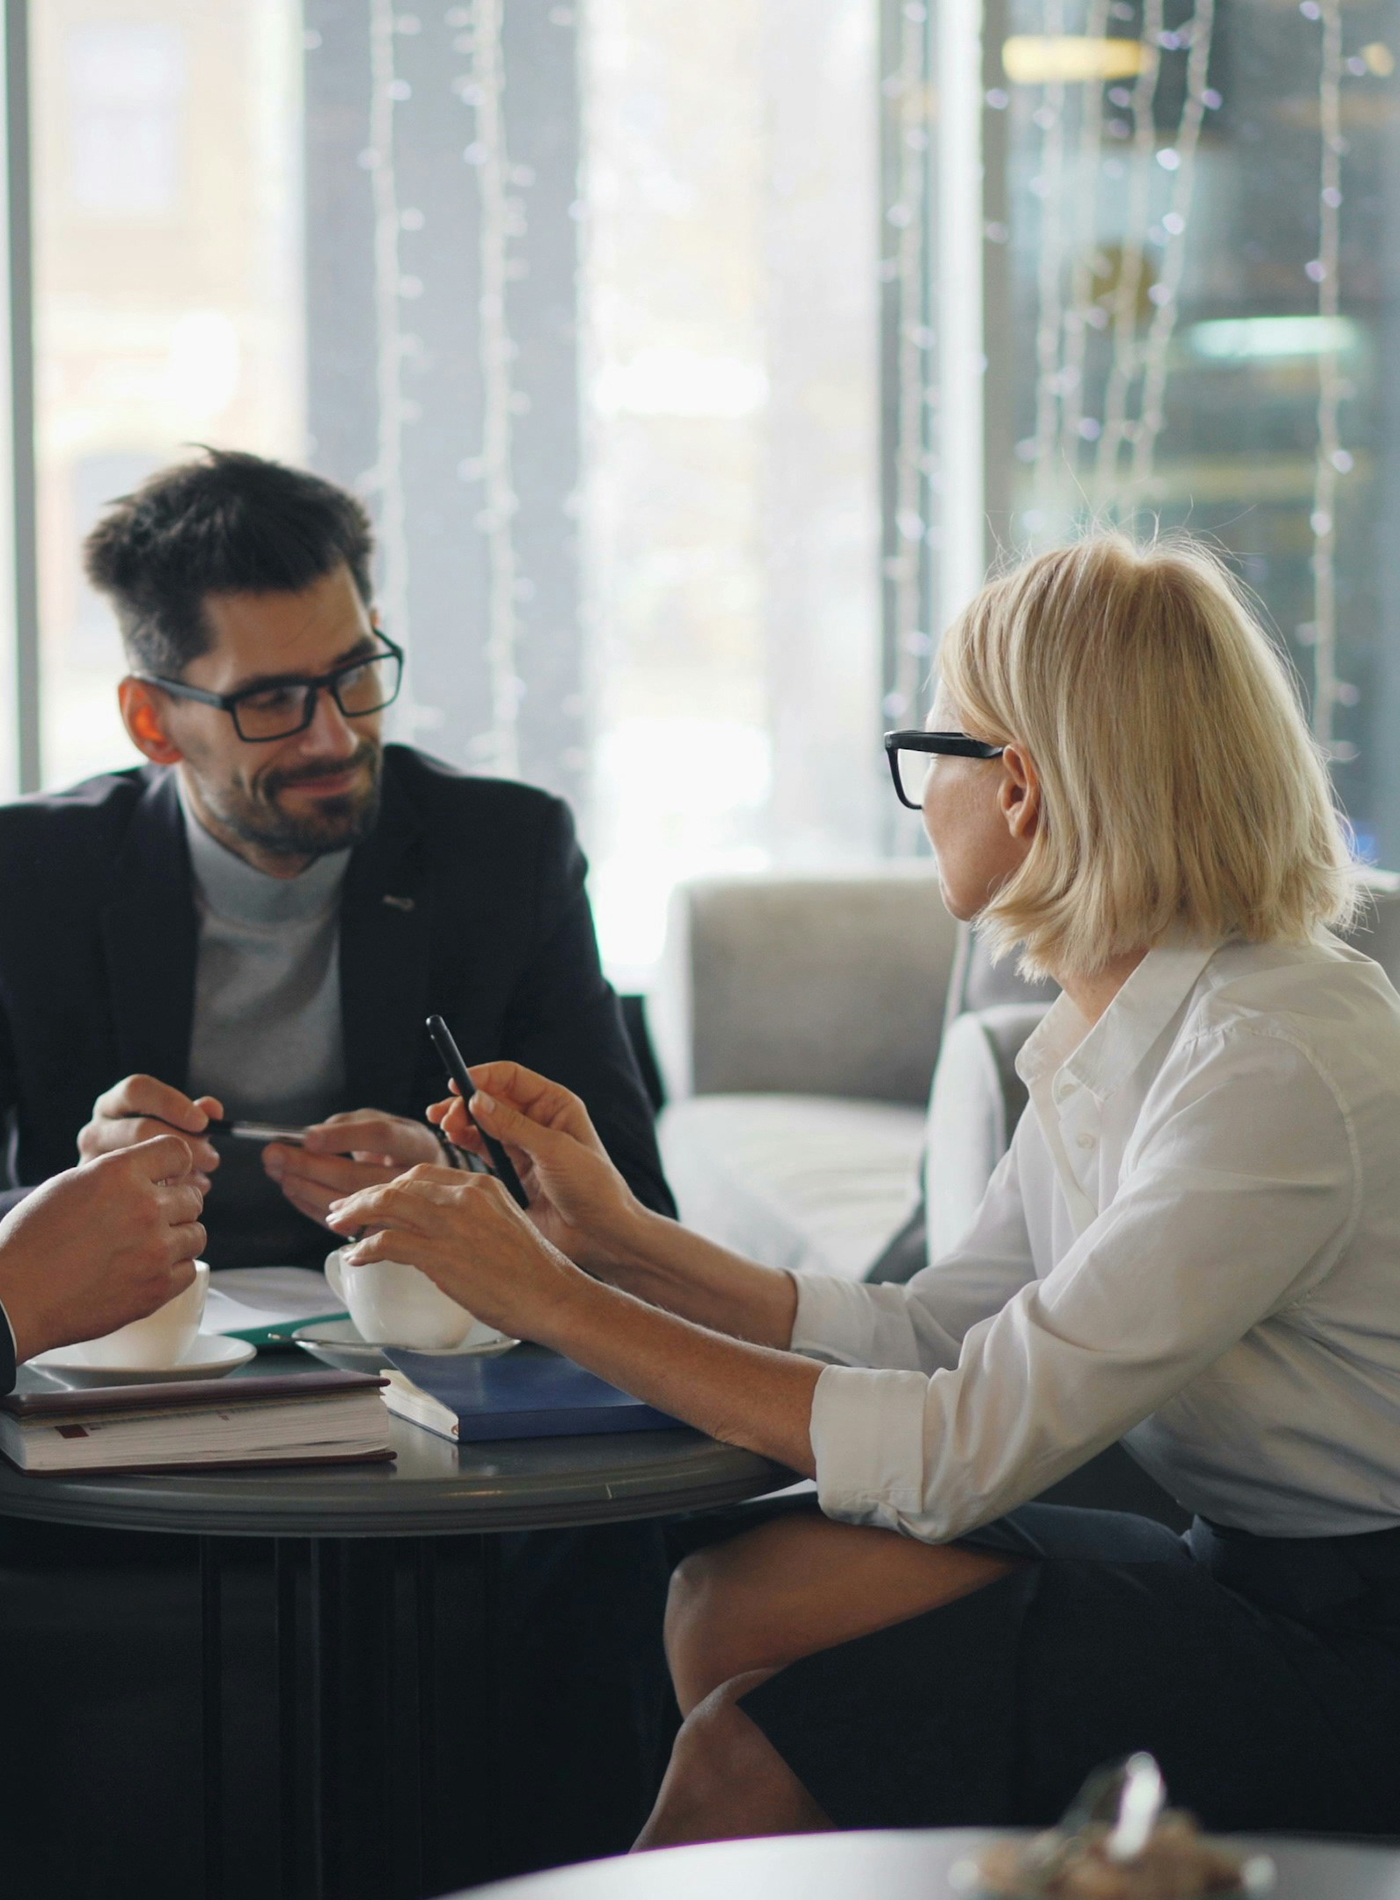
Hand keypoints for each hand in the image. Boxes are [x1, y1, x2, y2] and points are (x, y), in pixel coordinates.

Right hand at [0, 1136, 205, 1362]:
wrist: (15, 1297)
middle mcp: (145, 1206)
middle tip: (152, 1219)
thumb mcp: (69, 1186)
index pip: (178, 1153)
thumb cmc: (30, 1242)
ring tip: (149, 1247)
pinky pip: (189, 1270)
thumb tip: (147, 1177)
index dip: (175, 1166)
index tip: (171, 1177)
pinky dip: (174, 1270)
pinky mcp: (157, 1288)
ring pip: (197, 1234)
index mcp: (120, 1173)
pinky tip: (149, 1270)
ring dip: (178, 1238)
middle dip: (176, 1206)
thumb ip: (116, 1176)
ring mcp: (155, 1249)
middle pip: (193, 1197)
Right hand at [78, 1075, 223, 1191]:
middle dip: (186, 1145)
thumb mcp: (172, 1131)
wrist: (109, 1204)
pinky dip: (171, 1200)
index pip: (136, 1089)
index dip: (172, 1103)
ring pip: (138, 1167)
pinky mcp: (98, 1201)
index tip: (203, 1122)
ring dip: (181, 1173)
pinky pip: (139, 1199)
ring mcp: (91, 1166)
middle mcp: (95, 1132)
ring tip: (201, 1180)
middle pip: (141, 1129)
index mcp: (112, 1106)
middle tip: (212, 1160)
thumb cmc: (153, 1155)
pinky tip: (183, 1202)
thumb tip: (212, 1110)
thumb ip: (192, 1116)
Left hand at [263, 1110, 441, 1229]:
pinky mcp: (380, 1230)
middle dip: (310, 1165)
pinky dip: (311, 1206)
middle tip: (274, 1153)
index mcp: (416, 1144)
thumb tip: (309, 1139)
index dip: (343, 1137)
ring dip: (306, 1188)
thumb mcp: (384, 1123)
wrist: (428, 1182)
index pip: (381, 1136)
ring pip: (346, 1203)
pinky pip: (341, 1223)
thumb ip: (349, 1125)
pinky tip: (292, 1190)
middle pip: (357, 1175)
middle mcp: (411, 1179)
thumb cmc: (398, 1147)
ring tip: (278, 1172)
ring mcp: (398, 1210)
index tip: (307, 1137)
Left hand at [326, 1165, 581, 1342]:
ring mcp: (451, 1223)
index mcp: (480, 1183)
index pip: (420, 1173)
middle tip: (342, 1212)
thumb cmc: (532, 1271)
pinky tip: (358, 1258)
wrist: (552, 1296)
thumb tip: (433, 1229)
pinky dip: (366, 1249)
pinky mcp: (441, 1254)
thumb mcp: (501, 1223)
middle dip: (363, 1196)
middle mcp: (463, 1195)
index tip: (370, 1198)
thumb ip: (469, 1216)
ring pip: (387, 1205)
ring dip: (355, 1215)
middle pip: (398, 1184)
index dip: (388, 1185)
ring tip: (339, 1227)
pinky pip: (388, 1243)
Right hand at [426, 1061, 642, 1273]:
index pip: (511, 1077)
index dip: (482, 1076)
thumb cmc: (592, 1186)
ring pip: (483, 1123)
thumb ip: (513, 1126)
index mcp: (555, 1104)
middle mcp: (537, 1120)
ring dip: (461, 1121)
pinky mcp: (512, 1171)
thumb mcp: (554, 1150)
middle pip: (491, 1098)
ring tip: (445, 1128)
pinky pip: (483, 1149)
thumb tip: (476, 1101)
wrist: (600, 1234)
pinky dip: (466, 1142)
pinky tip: (453, 1140)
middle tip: (445, 1115)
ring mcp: (523, 1146)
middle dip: (465, 1102)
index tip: (455, 1084)